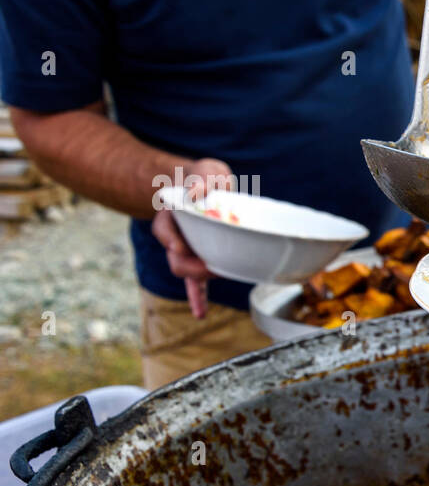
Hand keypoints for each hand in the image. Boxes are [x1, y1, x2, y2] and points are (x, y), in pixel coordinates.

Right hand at [150, 157, 230, 318]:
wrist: (208, 186)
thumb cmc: (207, 178)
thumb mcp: (206, 171)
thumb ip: (202, 178)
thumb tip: (197, 192)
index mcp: (172, 214)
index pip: (164, 229)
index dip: (171, 239)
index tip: (179, 246)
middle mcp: (176, 235)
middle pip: (174, 256)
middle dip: (189, 266)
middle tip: (208, 268)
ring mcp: (187, 250)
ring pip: (184, 271)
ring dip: (197, 281)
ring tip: (207, 292)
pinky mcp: (200, 258)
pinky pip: (196, 282)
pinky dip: (197, 297)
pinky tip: (200, 314)